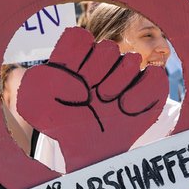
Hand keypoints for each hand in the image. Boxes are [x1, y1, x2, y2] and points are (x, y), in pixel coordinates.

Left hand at [18, 28, 167, 171]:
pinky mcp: (150, 89)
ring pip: (130, 59)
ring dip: (115, 85)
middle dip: (96, 75)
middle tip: (89, 97)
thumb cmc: (62, 125)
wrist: (87, 151)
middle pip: (107, 47)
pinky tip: (125, 109)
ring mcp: (127, 73)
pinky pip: (154, 76)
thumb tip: (79, 84)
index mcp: (77, 56)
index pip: (80, 37)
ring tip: (106, 103)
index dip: (74, 59)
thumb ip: (39, 82)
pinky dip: (139, 94)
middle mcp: (103, 61)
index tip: (69, 81)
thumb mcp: (33, 104)